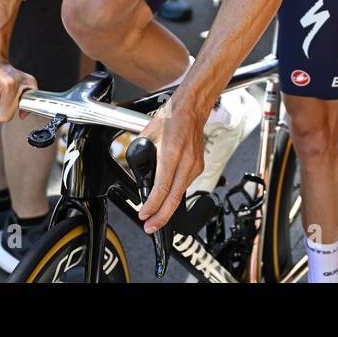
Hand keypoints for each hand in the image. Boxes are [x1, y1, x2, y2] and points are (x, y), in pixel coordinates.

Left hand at [137, 96, 206, 233]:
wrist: (191, 109)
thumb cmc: (170, 118)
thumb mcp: (148, 135)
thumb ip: (141, 154)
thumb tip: (138, 171)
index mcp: (171, 153)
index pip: (162, 187)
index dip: (152, 205)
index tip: (144, 214)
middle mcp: (185, 161)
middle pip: (174, 198)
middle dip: (162, 217)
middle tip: (151, 227)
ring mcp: (195, 165)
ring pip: (180, 193)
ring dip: (168, 206)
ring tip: (155, 213)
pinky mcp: (199, 166)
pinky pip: (185, 184)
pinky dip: (175, 192)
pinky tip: (167, 194)